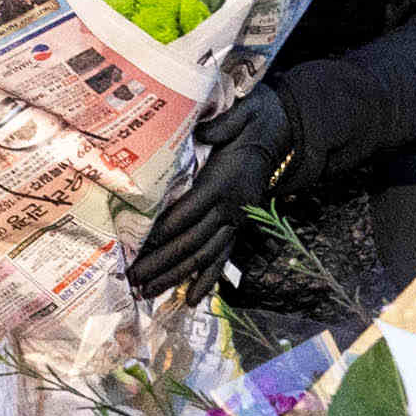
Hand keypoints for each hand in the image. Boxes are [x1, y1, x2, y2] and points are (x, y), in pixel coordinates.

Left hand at [123, 83, 299, 300]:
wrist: (283, 130)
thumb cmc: (255, 121)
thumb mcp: (242, 114)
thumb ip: (222, 125)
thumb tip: (201, 129)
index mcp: (225, 182)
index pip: (191, 210)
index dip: (166, 229)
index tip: (141, 245)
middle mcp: (231, 208)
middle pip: (192, 241)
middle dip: (161, 262)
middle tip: (132, 278)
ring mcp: (235, 220)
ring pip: (203, 256)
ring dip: (175, 276)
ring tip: (147, 292)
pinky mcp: (237, 225)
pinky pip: (222, 257)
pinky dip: (206, 280)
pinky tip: (190, 300)